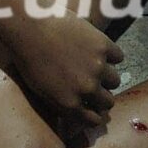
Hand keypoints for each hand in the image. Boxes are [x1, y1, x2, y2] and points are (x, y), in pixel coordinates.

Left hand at [5, 7, 122, 125]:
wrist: (29, 27)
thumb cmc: (28, 58)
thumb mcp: (41, 91)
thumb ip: (62, 104)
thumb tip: (79, 110)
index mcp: (70, 103)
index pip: (95, 120)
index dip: (96, 113)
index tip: (95, 107)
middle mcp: (86, 89)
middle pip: (108, 101)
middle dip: (103, 95)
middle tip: (97, 85)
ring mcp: (97, 67)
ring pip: (115, 80)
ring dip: (108, 75)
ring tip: (97, 66)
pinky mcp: (103, 46)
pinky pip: (118, 57)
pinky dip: (112, 54)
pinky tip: (100, 50)